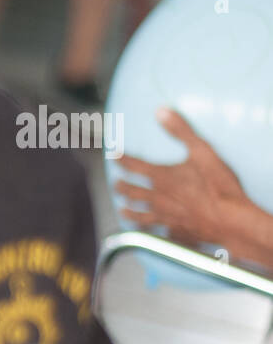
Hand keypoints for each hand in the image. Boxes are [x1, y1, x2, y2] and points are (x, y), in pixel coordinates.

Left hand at [115, 107, 251, 247]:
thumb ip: (181, 131)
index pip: (134, 165)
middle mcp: (158, 198)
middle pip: (131, 192)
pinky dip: (150, 231)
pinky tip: (148, 232)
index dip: (122, 159)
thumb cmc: (218, 185)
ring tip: (123, 210)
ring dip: (129, 211)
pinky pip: (157, 232)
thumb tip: (161, 112)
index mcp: (162, 177)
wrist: (230, 220)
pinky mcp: (175, 231)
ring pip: (139, 214)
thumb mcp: (202, 151)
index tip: (113, 155)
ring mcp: (165, 217)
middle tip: (116, 184)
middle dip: (122, 187)